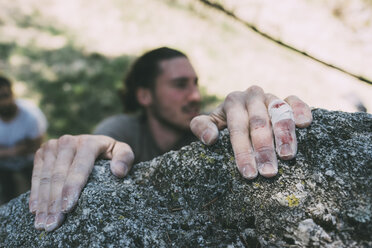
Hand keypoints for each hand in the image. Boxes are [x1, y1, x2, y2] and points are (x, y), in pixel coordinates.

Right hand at [29, 135, 133, 231]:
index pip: (79, 167)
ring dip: (43, 202)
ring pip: (45, 178)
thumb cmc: (110, 152)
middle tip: (54, 223)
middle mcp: (68, 142)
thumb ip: (125, 158)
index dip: (72, 188)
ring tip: (43, 223)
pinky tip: (35, 211)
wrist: (93, 142)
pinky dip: (35, 194)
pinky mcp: (42, 152)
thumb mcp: (122, 151)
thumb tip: (118, 172)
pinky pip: (36, 175)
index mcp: (88, 142)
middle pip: (59, 175)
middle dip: (55, 202)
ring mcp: (53, 146)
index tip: (68, 207)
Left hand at [190, 85, 311, 178]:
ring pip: (279, 112)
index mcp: (232, 102)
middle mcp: (252, 96)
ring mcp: (271, 97)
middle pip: (259, 122)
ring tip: (287, 156)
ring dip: (284, 134)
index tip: (248, 173)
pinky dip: (301, 110)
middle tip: (268, 172)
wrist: (240, 109)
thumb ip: (201, 127)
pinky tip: (304, 124)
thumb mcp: (208, 123)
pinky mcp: (287, 99)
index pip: (237, 127)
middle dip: (264, 149)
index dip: (242, 151)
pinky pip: (295, 101)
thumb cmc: (224, 122)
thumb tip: (210, 139)